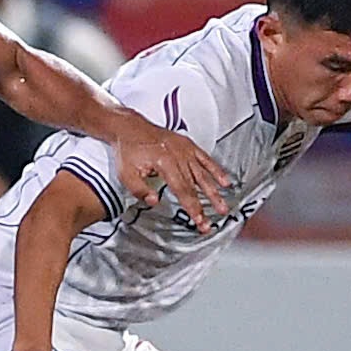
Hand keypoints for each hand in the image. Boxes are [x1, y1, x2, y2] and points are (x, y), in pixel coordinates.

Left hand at [113, 116, 231, 231]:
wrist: (129, 128)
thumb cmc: (128, 150)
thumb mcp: (126, 173)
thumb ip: (140, 190)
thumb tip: (155, 202)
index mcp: (164, 162)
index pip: (182, 190)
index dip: (192, 207)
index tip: (199, 220)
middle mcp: (178, 155)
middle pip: (194, 186)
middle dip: (203, 206)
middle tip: (210, 222)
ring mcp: (184, 149)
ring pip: (203, 174)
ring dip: (214, 192)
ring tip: (223, 206)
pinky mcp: (187, 145)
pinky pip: (205, 158)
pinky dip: (216, 170)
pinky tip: (225, 181)